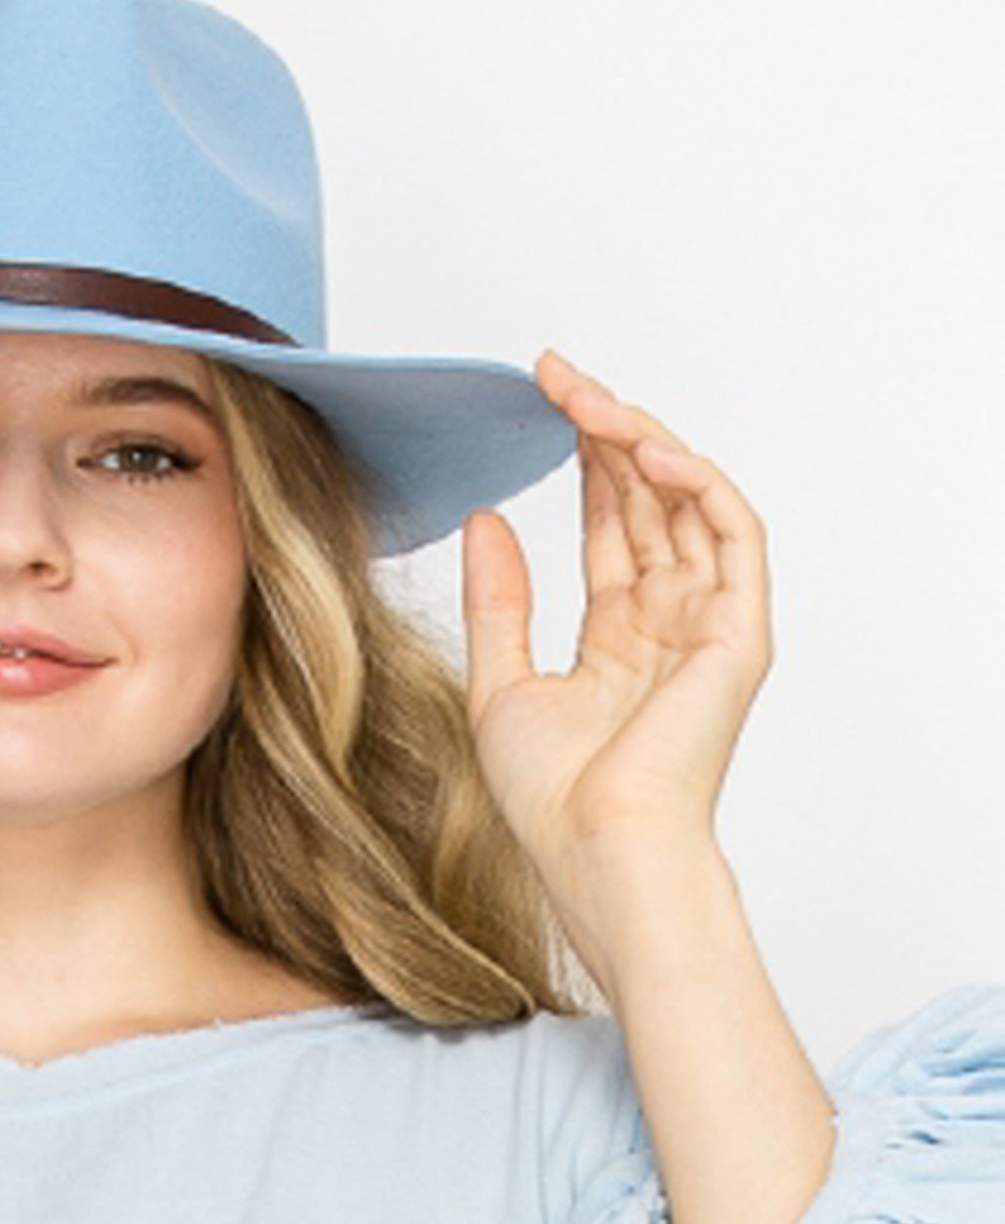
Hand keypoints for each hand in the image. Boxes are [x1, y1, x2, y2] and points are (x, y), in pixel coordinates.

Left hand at [460, 349, 772, 895]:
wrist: (593, 849)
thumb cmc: (550, 797)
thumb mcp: (497, 680)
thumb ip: (498, 598)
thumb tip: (484, 518)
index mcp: (620, 635)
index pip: (609, 521)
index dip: (580, 458)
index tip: (538, 401)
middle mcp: (670, 621)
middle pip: (647, 499)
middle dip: (604, 430)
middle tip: (555, 375)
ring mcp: (709, 623)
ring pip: (688, 502)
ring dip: (641, 442)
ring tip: (588, 399)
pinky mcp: (739, 632)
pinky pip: (732, 533)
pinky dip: (695, 483)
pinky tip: (644, 449)